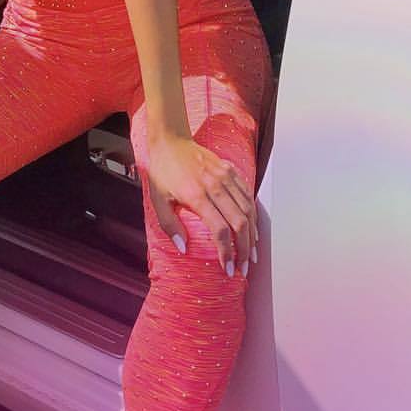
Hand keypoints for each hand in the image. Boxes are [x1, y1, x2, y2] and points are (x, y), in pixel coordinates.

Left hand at [143, 132, 256, 275]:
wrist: (171, 141)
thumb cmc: (163, 172)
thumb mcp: (157, 199)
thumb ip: (169, 225)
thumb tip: (183, 248)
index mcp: (196, 195)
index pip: (220, 229)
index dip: (227, 251)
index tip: (228, 267)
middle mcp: (215, 186)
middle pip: (240, 223)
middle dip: (244, 249)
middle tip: (244, 268)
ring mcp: (226, 176)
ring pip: (249, 210)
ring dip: (252, 235)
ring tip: (251, 254)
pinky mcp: (232, 170)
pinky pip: (248, 196)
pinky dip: (253, 215)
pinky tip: (252, 229)